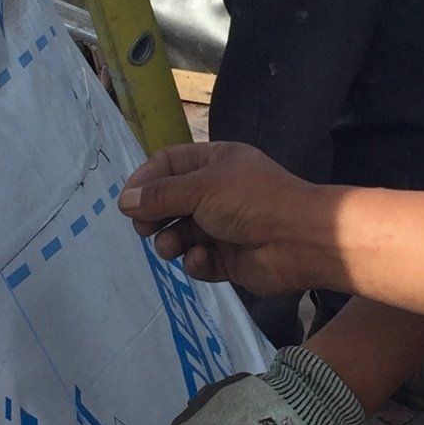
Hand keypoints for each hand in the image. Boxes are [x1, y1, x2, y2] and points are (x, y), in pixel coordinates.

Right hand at [119, 141, 327, 294]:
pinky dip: (196, 261)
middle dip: (154, 215)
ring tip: (169, 246)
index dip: (145, 180)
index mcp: (215, 162)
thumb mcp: (201, 188)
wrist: (299, 239)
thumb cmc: (251, 200)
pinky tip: (201, 259)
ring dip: (170, 241)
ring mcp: (225, 226)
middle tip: (142, 228)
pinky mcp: (231, 259)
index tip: (126, 201)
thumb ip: (160, 195)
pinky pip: (201, 260)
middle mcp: (219, 192)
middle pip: (172, 202)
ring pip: (183, 234)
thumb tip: (124, 201)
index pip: (169, 164)